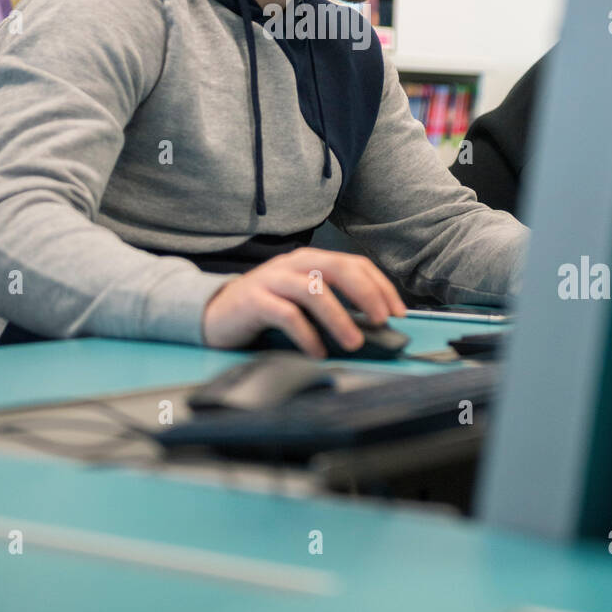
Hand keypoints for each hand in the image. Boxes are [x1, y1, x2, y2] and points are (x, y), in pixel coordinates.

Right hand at [201, 248, 406, 354]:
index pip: (354, 264)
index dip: (380, 286)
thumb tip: (372, 327)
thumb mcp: (301, 301)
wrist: (214, 314)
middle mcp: (294, 264)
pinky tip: (317, 352)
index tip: (398, 311)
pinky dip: (307, 335)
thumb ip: (332, 305)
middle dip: (366, 294)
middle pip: (338, 269)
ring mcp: (272, 279)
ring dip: (339, 317)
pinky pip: (286, 314)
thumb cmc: (265, 310)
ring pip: (314, 290)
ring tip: (353, 342)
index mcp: (310, 260)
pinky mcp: (254, 300)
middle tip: (383, 321)